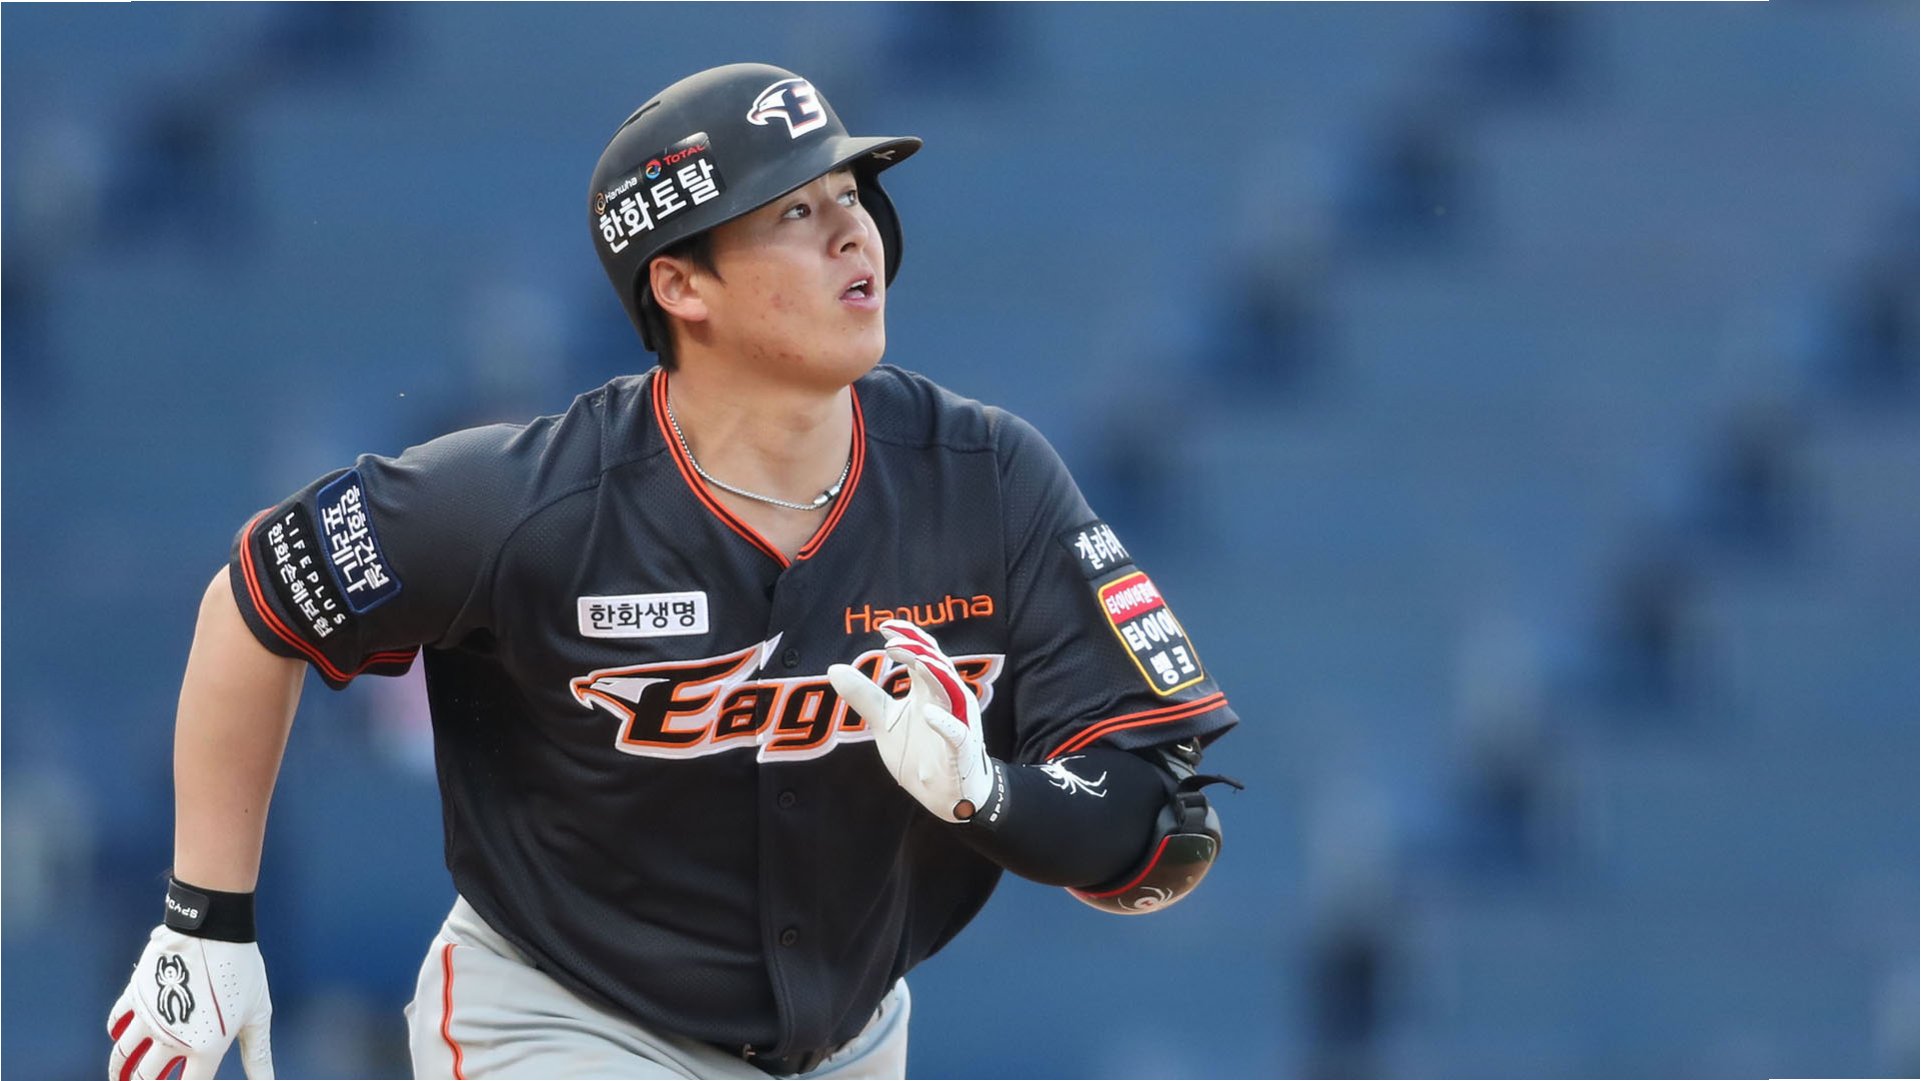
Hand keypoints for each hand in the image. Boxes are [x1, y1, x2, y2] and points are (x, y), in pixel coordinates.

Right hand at [107, 926, 273, 1079]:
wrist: (214, 929)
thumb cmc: (243, 971)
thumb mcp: (256, 1015)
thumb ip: (258, 1054)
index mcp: (206, 1048)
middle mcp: (173, 1039)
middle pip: (146, 1077)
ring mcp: (150, 1018)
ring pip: (122, 1055)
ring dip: (118, 1070)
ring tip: (120, 1078)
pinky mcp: (136, 996)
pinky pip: (116, 1022)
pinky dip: (115, 1033)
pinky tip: (118, 1038)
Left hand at [829, 619, 999, 822]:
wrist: (945, 795)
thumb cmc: (921, 753)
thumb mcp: (885, 721)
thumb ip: (864, 696)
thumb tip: (835, 668)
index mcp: (930, 690)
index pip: (923, 654)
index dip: (908, 637)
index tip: (884, 626)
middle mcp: (947, 699)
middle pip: (937, 664)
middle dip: (917, 648)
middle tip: (892, 639)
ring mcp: (957, 722)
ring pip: (951, 689)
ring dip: (933, 672)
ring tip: (913, 658)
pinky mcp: (962, 750)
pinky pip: (957, 733)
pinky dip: (945, 722)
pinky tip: (928, 713)